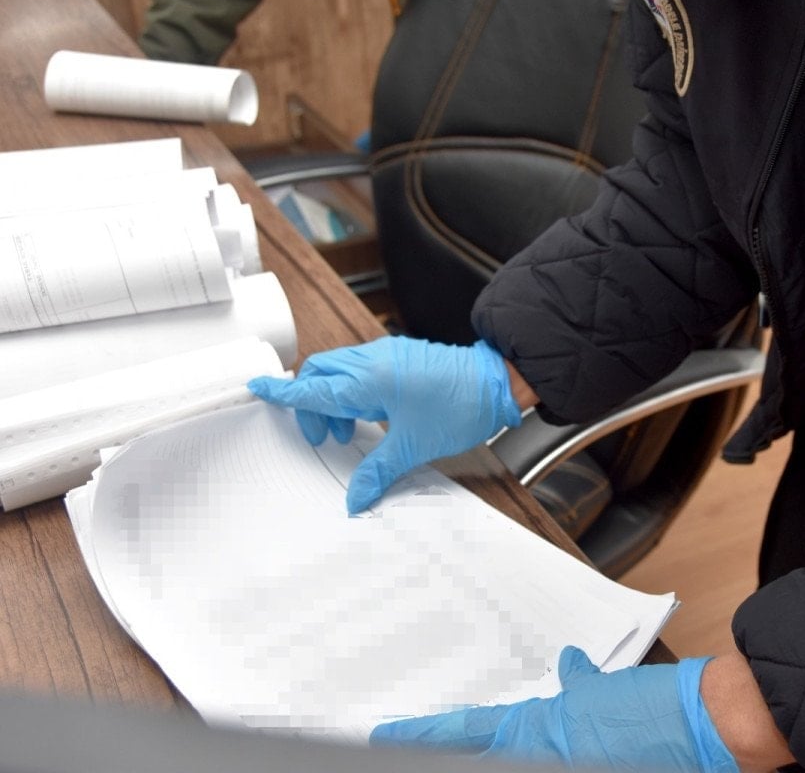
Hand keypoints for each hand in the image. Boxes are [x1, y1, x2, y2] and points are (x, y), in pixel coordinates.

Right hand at [247, 337, 520, 512]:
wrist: (497, 384)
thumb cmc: (460, 407)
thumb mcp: (413, 446)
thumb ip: (377, 472)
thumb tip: (355, 498)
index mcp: (369, 379)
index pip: (313, 386)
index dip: (283, 391)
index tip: (256, 386)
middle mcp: (373, 361)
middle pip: (320, 373)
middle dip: (311, 403)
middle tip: (322, 436)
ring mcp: (388, 356)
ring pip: (341, 370)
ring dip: (333, 399)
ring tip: (348, 433)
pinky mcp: (401, 358)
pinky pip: (362, 369)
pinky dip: (354, 392)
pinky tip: (369, 417)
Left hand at [369, 646, 737, 771]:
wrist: (708, 730)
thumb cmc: (659, 711)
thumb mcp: (607, 691)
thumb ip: (580, 684)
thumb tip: (568, 668)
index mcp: (540, 733)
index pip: (465, 731)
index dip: (422, 733)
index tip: (384, 732)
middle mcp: (546, 757)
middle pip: (484, 753)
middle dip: (455, 747)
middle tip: (417, 737)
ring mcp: (567, 765)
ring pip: (512, 755)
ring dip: (502, 745)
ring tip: (493, 734)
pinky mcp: (587, 768)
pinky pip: (556, 760)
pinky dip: (540, 749)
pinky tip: (555, 738)